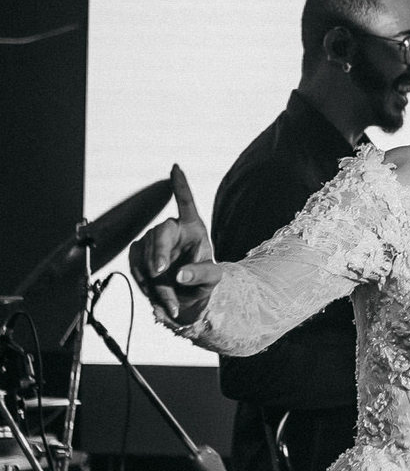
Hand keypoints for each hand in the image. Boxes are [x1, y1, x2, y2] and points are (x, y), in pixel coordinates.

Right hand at [128, 165, 222, 326]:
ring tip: (170, 301)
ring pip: (145, 253)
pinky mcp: (139, 255)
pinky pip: (135, 265)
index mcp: (193, 228)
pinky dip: (143, 283)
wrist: (187, 299)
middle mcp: (172, 230)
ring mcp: (153, 242)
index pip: (186, 203)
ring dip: (153, 279)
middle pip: (160, 232)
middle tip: (159, 272)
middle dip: (158, 252)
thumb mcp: (212, 279)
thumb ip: (201, 274)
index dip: (180, 186)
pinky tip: (156, 296)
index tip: (176, 168)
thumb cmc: (204, 282)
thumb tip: (180, 274)